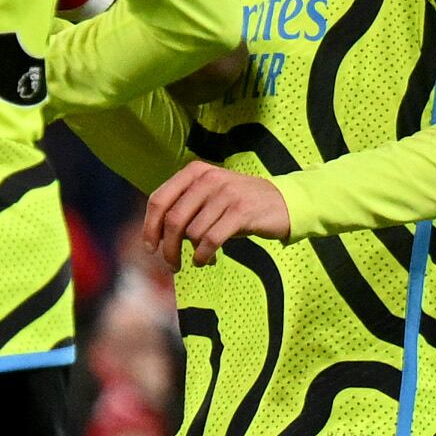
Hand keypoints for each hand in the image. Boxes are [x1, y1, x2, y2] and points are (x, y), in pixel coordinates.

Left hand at [140, 161, 293, 264]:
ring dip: (191, 253)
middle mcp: (208, 179)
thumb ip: (184, 207)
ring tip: (200, 258)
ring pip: (192, 232)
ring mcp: (226, 193)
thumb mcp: (209, 196)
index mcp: (194, 172)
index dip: (150, 226)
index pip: (158, 199)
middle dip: (168, 247)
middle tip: (171, 263)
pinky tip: (205, 261)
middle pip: (173, 219)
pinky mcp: (241, 211)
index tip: (150, 247)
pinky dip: (203, 255)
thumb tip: (156, 235)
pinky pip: (211, 240)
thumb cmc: (239, 205)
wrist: (285, 202)